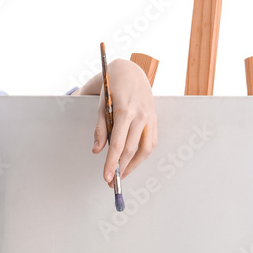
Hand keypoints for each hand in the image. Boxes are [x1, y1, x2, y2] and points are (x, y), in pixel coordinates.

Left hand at [91, 59, 157, 184]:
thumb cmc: (112, 86)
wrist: (130, 70)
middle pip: (132, 150)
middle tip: (112, 181)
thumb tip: (97, 150)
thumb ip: (99, 128)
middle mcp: (140, 115)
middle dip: (121, 168)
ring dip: (134, 165)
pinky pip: (151, 142)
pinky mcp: (155, 119)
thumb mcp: (100, 104)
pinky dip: (143, 154)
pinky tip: (133, 161)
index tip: (106, 177)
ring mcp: (150, 117)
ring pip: (145, 149)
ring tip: (122, 174)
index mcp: (124, 111)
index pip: (118, 144)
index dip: (112, 163)